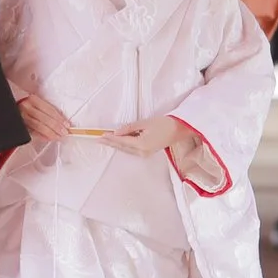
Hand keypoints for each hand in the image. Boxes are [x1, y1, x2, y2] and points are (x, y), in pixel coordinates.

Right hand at [18, 95, 72, 142]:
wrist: (10, 110)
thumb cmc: (26, 107)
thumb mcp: (35, 103)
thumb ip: (46, 110)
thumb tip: (61, 122)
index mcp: (32, 99)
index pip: (49, 109)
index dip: (59, 118)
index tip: (66, 124)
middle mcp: (26, 107)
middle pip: (44, 118)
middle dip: (56, 126)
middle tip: (64, 132)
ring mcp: (21, 117)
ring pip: (39, 126)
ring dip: (50, 133)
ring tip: (58, 136)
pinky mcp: (20, 127)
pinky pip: (32, 132)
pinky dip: (41, 136)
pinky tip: (48, 138)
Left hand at [103, 116, 226, 190]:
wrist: (179, 129)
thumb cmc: (164, 124)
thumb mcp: (144, 123)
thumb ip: (129, 128)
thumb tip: (117, 132)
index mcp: (141, 145)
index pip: (121, 142)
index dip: (110, 139)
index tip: (100, 135)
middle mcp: (142, 152)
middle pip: (122, 148)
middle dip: (110, 143)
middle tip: (98, 139)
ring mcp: (145, 153)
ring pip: (126, 150)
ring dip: (116, 144)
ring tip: (105, 140)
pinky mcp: (147, 152)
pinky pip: (131, 149)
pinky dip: (124, 145)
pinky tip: (118, 141)